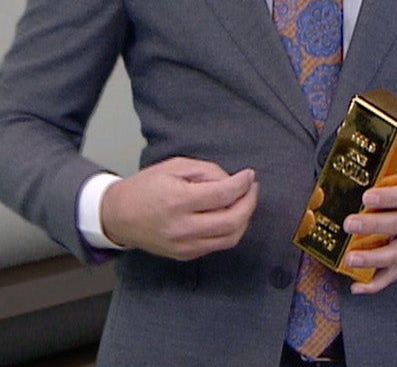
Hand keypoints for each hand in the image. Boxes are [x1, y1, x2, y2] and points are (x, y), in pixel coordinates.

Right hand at [99, 156, 257, 259]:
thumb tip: (235, 181)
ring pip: (230, 237)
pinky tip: (227, 215)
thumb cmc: (145, 188)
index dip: (243, 183)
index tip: (249, 175)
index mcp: (178, 201)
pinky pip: (218, 245)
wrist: (117, 216)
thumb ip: (208, 171)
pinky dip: (230, 230)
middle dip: (250, 202)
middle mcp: (182, 227)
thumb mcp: (175, 167)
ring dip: (244, 219)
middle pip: (233, 220)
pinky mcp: (184, 255)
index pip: (224, 194)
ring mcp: (183, 245)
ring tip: (242, 201)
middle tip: (251, 188)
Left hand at [341, 156, 396, 293]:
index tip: (368, 197)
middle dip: (374, 226)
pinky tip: (356, 286)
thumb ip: (384, 151)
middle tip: (349, 223)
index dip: (390, 197)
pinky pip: (395, 273)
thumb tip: (345, 128)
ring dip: (374, 257)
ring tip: (350, 258)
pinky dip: (376, 282)